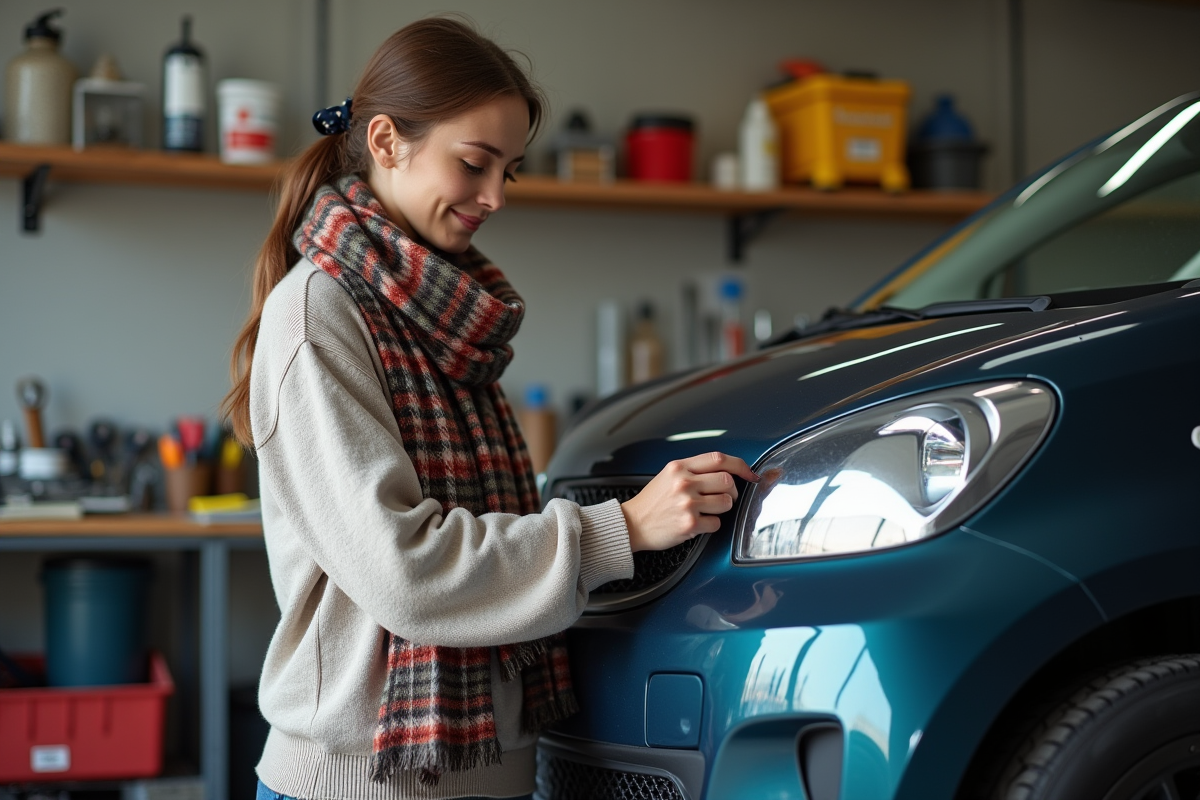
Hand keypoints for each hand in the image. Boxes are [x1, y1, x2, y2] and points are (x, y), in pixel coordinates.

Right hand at [620, 452, 758, 551]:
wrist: (632, 524)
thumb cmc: (652, 502)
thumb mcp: (668, 475)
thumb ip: (694, 470)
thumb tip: (727, 471)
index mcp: (679, 467)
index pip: (718, 459)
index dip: (740, 466)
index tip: (749, 474)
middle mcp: (683, 483)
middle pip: (727, 480)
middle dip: (732, 490)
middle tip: (725, 496)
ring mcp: (687, 503)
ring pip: (726, 502)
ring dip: (722, 508)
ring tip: (707, 510)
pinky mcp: (690, 524)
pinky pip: (717, 523)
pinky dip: (711, 525)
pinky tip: (698, 523)